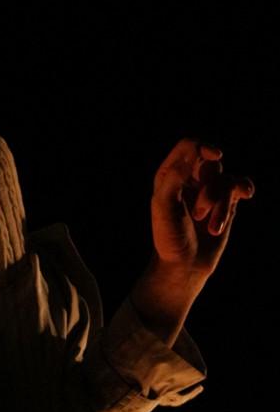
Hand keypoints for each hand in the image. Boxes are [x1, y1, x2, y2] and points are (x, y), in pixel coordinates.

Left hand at [150, 137, 254, 284]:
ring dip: (221, 206)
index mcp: (170, 175)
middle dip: (210, 188)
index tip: (214, 157)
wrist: (185, 265)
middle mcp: (190, 178)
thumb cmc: (169, 238)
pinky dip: (244, 190)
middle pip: (211, 163)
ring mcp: (209, 190)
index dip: (202, 147)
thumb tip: (190, 156)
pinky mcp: (225, 202)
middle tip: (199, 213)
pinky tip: (247, 194)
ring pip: (226, 180)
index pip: (188, 146)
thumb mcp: (164, 208)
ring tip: (212, 228)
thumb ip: (173, 179)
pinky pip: (240, 185)